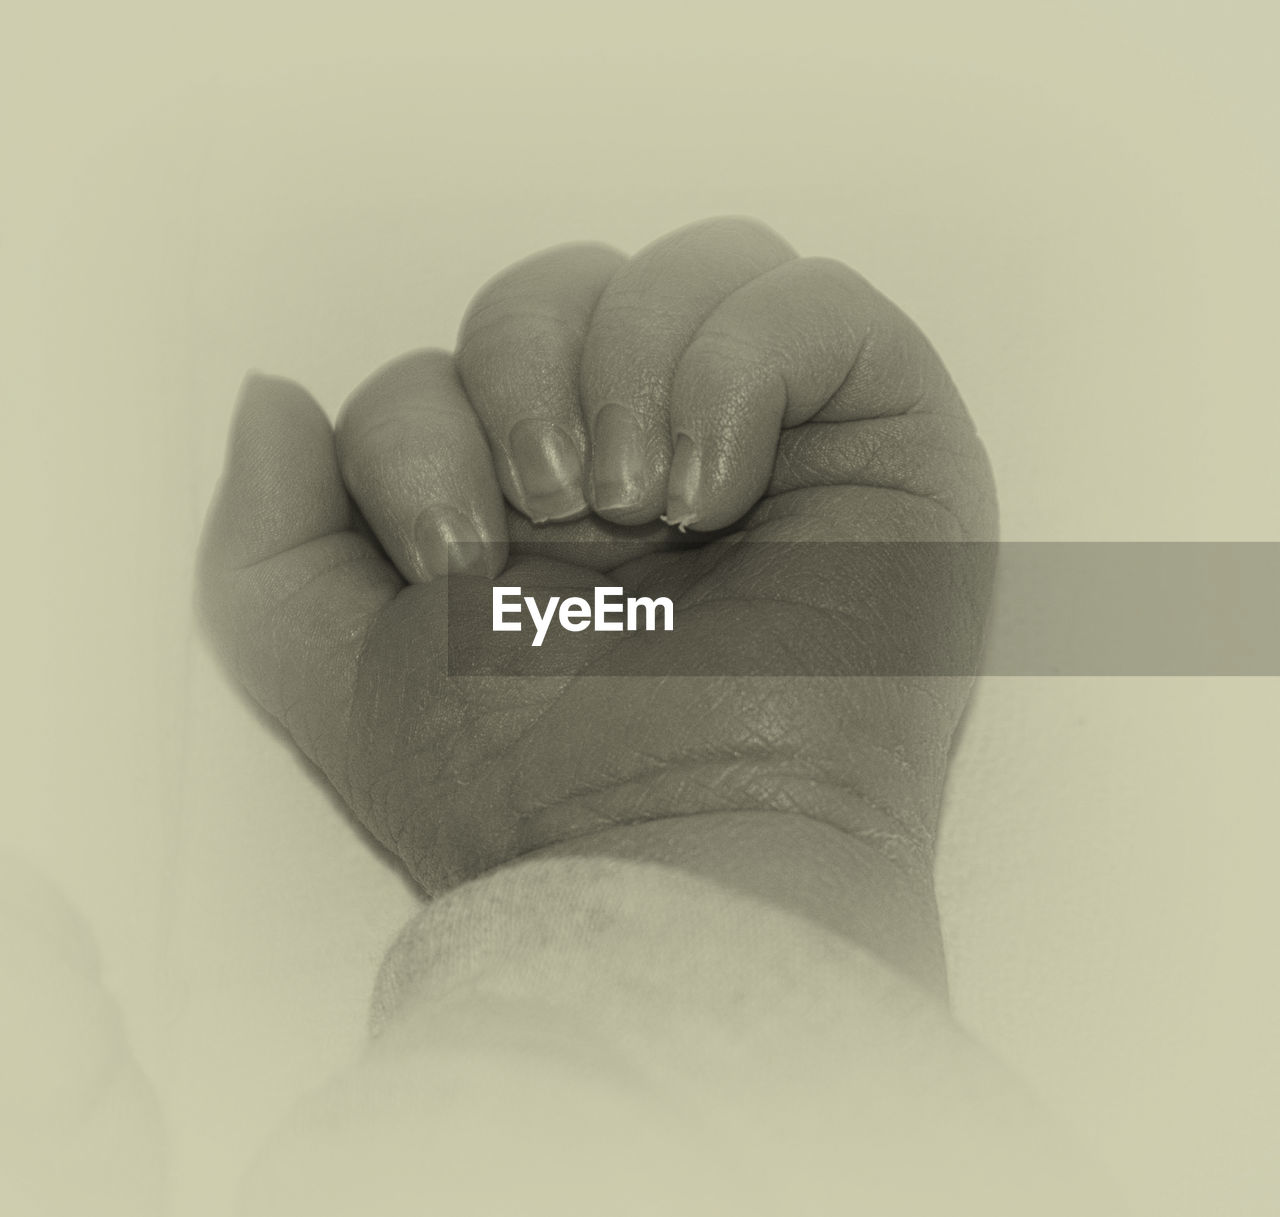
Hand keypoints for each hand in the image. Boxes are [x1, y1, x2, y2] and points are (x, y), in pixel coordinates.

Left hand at [198, 217, 995, 907]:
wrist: (682, 856)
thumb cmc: (526, 786)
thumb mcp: (333, 671)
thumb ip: (263, 538)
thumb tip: (273, 395)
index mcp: (531, 494)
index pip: (450, 362)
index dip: (421, 429)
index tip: (453, 566)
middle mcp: (647, 447)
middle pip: (568, 284)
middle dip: (524, 373)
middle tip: (552, 511)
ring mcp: (770, 435)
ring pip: (697, 261)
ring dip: (632, 366)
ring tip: (642, 507)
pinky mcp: (882, 434)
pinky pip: (818, 301)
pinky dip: (741, 367)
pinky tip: (711, 489)